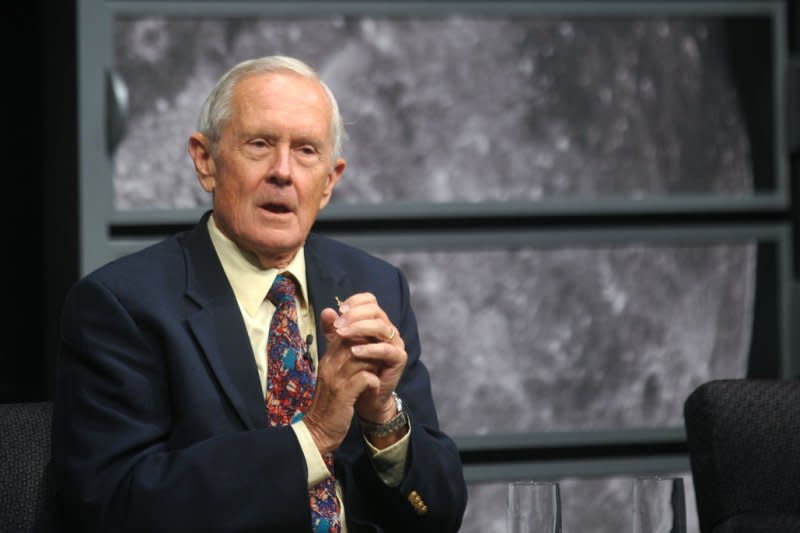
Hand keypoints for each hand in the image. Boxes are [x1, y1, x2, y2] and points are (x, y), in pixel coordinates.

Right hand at [302, 305, 380, 454]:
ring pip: (362, 357)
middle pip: (354, 341)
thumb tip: (344, 331)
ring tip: (379, 371)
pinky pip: (365, 378)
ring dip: (375, 363)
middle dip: (372, 346)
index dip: (364, 336)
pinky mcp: (344, 395)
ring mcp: (336, 380)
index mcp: (328, 358)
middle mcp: (330, 365)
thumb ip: (339, 353)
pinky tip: (374, 386)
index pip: (346, 332)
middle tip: (380, 356)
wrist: (320, 430)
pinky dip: (373, 381)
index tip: (375, 346)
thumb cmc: (331, 400)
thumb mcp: (333, 373)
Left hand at [331, 293, 406, 423]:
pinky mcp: (399, 359)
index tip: (340, 310)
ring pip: (382, 327)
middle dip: (354, 315)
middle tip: (337, 325)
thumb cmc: (353, 369)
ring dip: (359, 328)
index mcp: (376, 322)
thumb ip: (333, 330)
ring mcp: (395, 343)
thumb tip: (327, 311)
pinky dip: (370, 349)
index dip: (356, 301)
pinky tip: (354, 351)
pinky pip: (386, 349)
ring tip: (341, 335)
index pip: (370, 301)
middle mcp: (388, 329)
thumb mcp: (339, 347)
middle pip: (376, 311)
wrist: (364, 397)